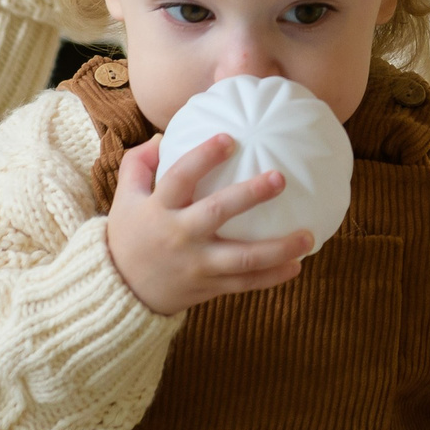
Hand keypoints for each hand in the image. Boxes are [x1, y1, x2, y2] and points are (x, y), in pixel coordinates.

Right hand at [104, 132, 310, 316]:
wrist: (121, 293)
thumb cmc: (128, 237)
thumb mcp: (124, 199)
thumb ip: (138, 164)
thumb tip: (161, 136)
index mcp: (159, 209)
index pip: (180, 177)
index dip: (203, 157)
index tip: (228, 138)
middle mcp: (180, 236)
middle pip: (217, 212)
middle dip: (249, 195)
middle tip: (280, 178)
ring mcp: (197, 264)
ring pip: (241, 258)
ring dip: (277, 248)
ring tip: (308, 236)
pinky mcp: (209, 287)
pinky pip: (245, 283)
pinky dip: (271, 277)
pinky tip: (297, 265)